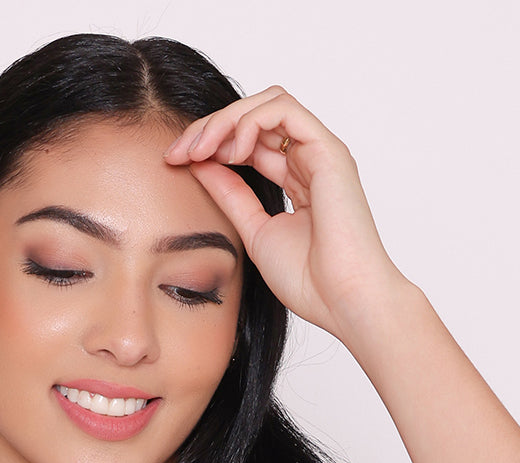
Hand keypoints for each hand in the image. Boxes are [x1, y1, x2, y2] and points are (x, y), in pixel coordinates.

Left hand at [163, 86, 409, 342]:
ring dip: (227, 119)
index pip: (250, 140)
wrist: (343, 302)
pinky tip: (231, 150)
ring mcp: (321, 152)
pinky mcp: (329, 151)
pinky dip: (251, 121)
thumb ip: (231, 195)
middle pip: (256, 115)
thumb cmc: (310, 281)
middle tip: (178, 151)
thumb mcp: (254, 231)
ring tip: (200, 149)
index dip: (210, 143)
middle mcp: (311, 159)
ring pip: (269, 103)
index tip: (175, 162)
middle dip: (212, 126)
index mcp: (298, 179)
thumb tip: (200, 164)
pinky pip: (283, 110)